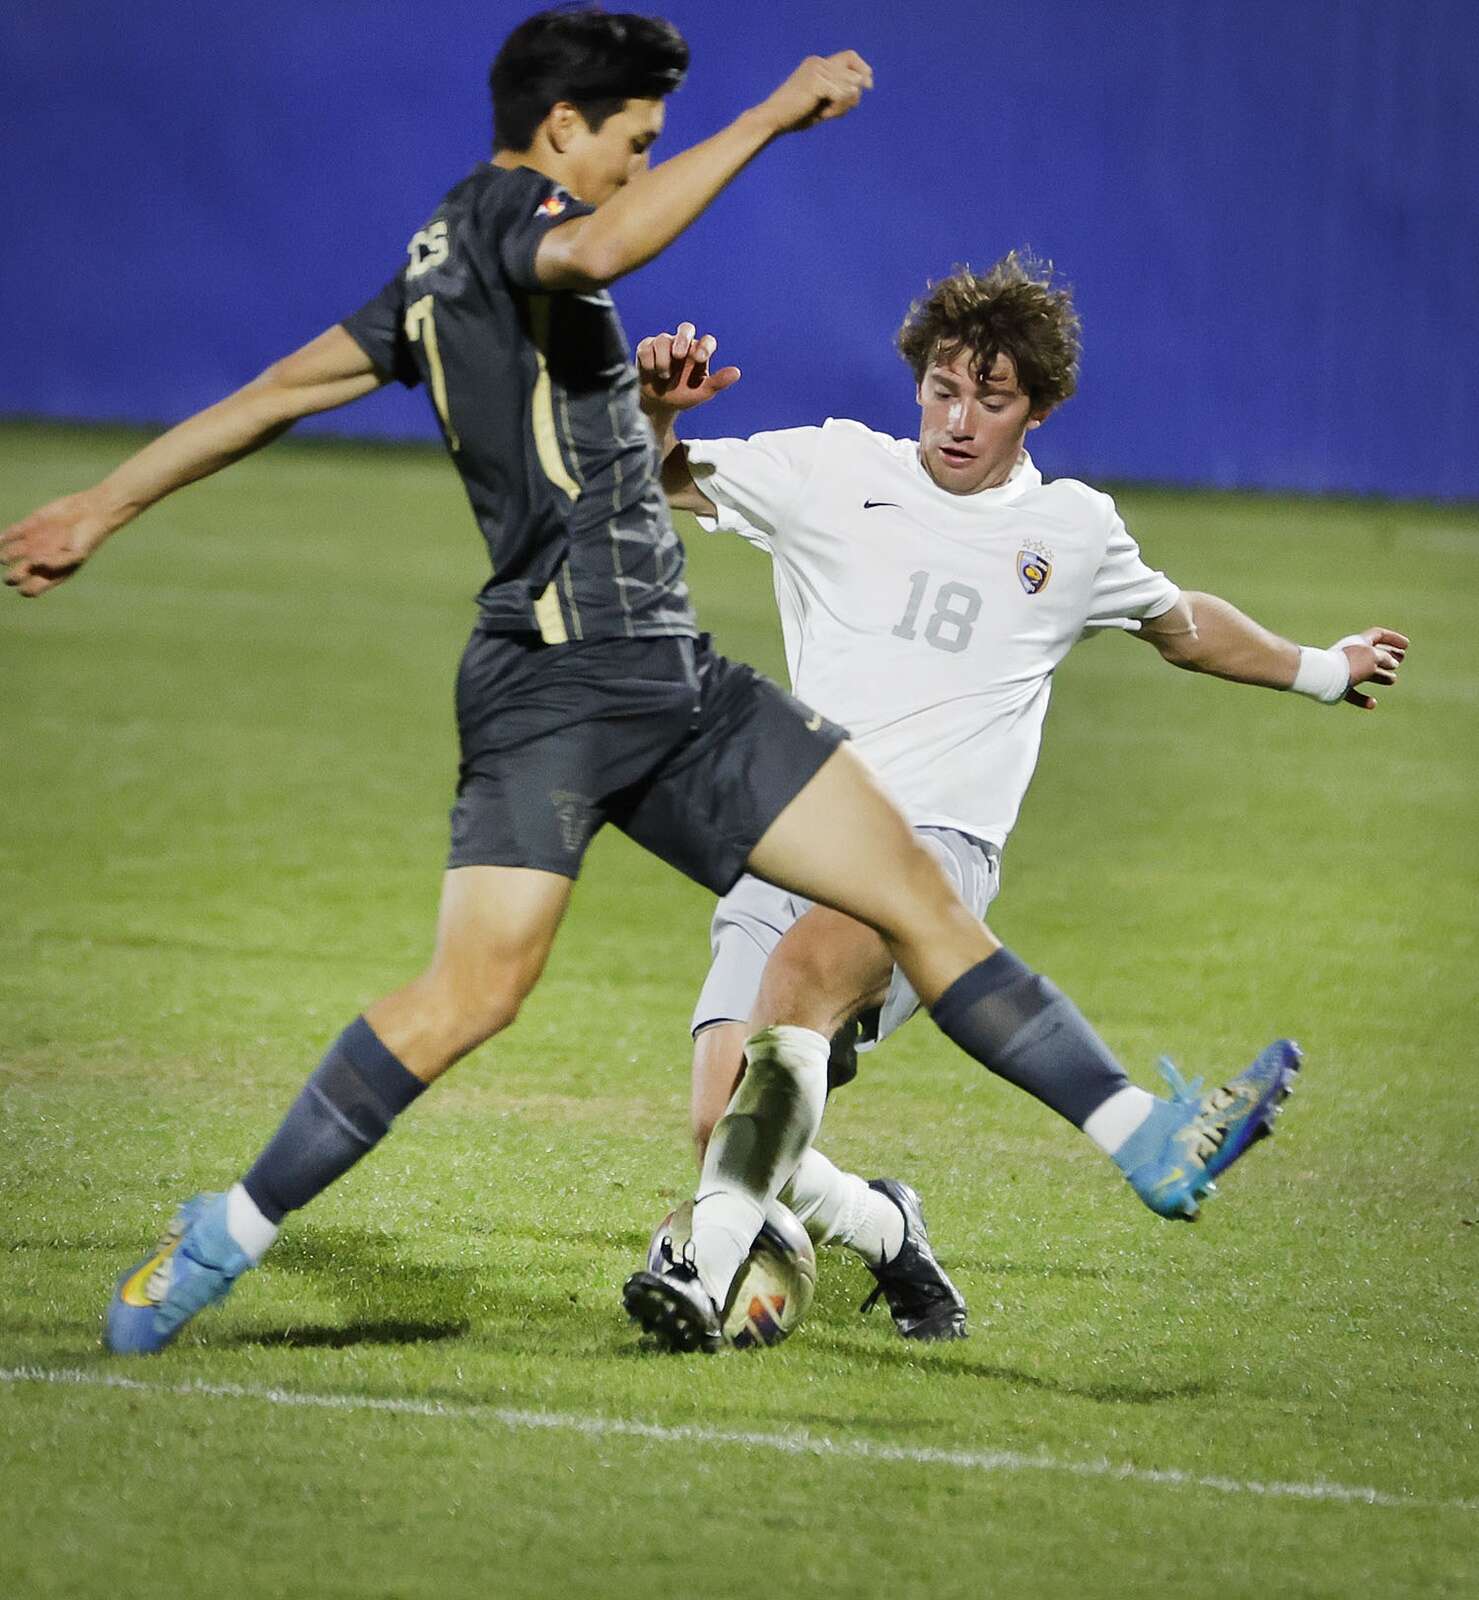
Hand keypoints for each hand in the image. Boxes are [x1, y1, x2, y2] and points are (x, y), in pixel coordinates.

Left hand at [1, 490, 115, 597]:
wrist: (91, 511)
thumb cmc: (88, 538)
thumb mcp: (77, 554)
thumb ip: (57, 562)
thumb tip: (34, 563)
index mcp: (51, 574)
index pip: (30, 590)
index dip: (25, 588)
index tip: (34, 576)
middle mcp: (38, 562)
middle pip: (14, 577)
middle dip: (11, 576)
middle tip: (22, 566)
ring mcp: (31, 545)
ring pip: (6, 557)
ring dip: (6, 555)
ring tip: (24, 547)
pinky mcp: (27, 528)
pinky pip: (7, 536)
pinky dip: (3, 538)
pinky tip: (10, 536)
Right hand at [635, 323, 741, 419]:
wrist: (659, 404)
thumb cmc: (683, 395)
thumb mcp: (702, 392)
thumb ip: (718, 382)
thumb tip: (737, 373)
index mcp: (699, 352)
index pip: (707, 341)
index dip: (705, 346)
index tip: (700, 358)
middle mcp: (683, 344)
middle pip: (686, 328)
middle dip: (682, 339)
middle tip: (678, 355)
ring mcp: (664, 344)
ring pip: (662, 340)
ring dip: (663, 361)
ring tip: (664, 377)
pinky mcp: (646, 347)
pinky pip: (646, 348)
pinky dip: (649, 364)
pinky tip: (652, 373)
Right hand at [756, 51, 873, 135]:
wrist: (773, 120)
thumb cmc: (795, 115)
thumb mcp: (823, 104)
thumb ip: (841, 95)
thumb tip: (862, 88)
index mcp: (817, 63)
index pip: (849, 56)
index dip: (863, 68)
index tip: (869, 85)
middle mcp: (817, 61)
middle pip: (852, 75)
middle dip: (850, 97)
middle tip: (834, 113)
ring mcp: (816, 70)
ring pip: (848, 87)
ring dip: (842, 106)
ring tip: (825, 115)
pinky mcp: (815, 82)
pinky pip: (840, 95)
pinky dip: (836, 109)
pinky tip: (824, 116)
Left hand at [1337, 626, 1408, 709]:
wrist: (1322, 676)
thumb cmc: (1350, 663)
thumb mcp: (1373, 656)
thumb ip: (1385, 658)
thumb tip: (1392, 664)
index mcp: (1358, 643)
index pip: (1378, 635)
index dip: (1393, 638)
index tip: (1407, 645)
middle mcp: (1351, 655)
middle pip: (1373, 654)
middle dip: (1388, 657)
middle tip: (1400, 661)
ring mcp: (1344, 671)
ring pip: (1365, 674)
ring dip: (1380, 676)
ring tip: (1392, 680)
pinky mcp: (1338, 687)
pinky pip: (1353, 694)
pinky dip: (1363, 699)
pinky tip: (1372, 704)